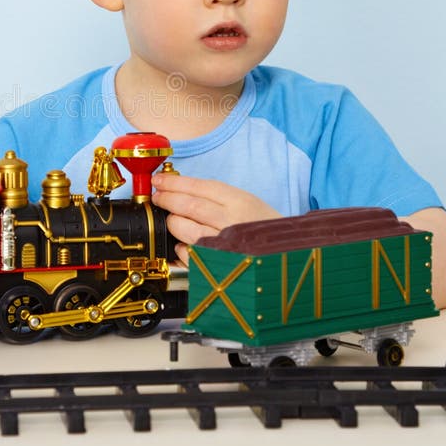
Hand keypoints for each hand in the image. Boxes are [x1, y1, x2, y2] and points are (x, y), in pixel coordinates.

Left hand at [152, 173, 280, 263]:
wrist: (288, 259)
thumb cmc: (265, 229)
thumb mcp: (248, 202)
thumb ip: (217, 197)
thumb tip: (182, 190)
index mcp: (240, 202)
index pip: (198, 187)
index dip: (173, 183)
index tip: (159, 181)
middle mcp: (231, 222)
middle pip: (188, 205)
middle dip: (166, 199)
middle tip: (157, 197)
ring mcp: (223, 245)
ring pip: (184, 229)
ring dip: (172, 222)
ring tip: (172, 219)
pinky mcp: (217, 265)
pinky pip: (188, 253)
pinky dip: (181, 247)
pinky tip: (184, 243)